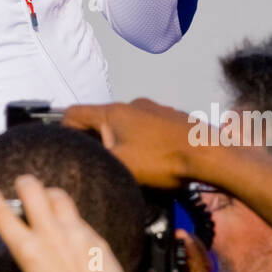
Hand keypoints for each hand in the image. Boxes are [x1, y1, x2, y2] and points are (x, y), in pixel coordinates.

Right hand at [0, 175, 147, 271]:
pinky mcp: (95, 235)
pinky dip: (71, 221)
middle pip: (31, 188)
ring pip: (58, 195)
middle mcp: (50, 235)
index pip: (1, 213)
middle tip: (22, 187)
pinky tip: (72, 236)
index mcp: (28, 251)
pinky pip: (78, 219)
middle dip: (24, 183)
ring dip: (49, 196)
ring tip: (48, 203)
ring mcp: (75, 232)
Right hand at [61, 100, 192, 188]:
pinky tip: (153, 160)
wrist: (208, 153)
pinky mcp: (170, 117)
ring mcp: (153, 108)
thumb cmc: (164, 160)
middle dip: (97, 140)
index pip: (74, 113)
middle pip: (100, 119)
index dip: (64, 130)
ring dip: (121, 140)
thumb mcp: (120, 166)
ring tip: (131, 164)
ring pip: (125, 124)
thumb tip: (79, 162)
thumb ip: (95, 161)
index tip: (69, 148)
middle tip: (103, 163)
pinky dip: (142, 141)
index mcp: (112, 112)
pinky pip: (146, 127)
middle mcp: (131, 104)